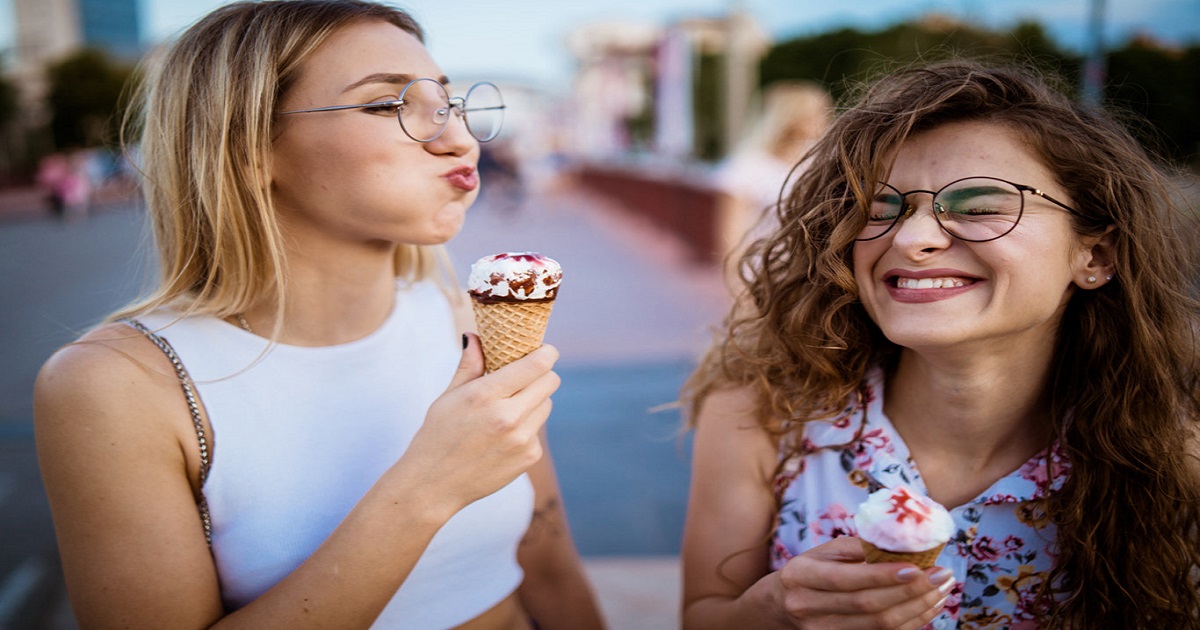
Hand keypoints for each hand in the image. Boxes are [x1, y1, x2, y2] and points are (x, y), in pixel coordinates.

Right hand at [401, 333, 559, 512]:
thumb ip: (469, 365)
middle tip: (527, 376)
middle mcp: (507, 417)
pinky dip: (527, 427)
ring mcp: (521, 439)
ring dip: (534, 400)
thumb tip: (475, 335)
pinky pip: (538, 430)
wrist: (434, 484)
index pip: (535, 365)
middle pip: (550, 382)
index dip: (546, 353)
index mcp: (485, 396)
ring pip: (547, 404)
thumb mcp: (448, 396)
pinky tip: (503, 436)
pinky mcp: (529, 456)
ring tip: (508, 408)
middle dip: (542, 374)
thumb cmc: (437, 435)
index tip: (546, 350)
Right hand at [772, 537, 953, 628]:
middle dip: (909, 592)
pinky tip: (928, 606)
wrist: (783, 604)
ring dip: (917, 608)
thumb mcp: (824, 552)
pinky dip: (911, 622)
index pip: (845, 579)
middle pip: (866, 605)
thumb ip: (858, 548)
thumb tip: (902, 543)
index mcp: (800, 575)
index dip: (882, 576)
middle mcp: (807, 607)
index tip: (916, 567)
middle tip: (941, 576)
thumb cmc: (811, 571)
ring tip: (942, 590)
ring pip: (878, 625)